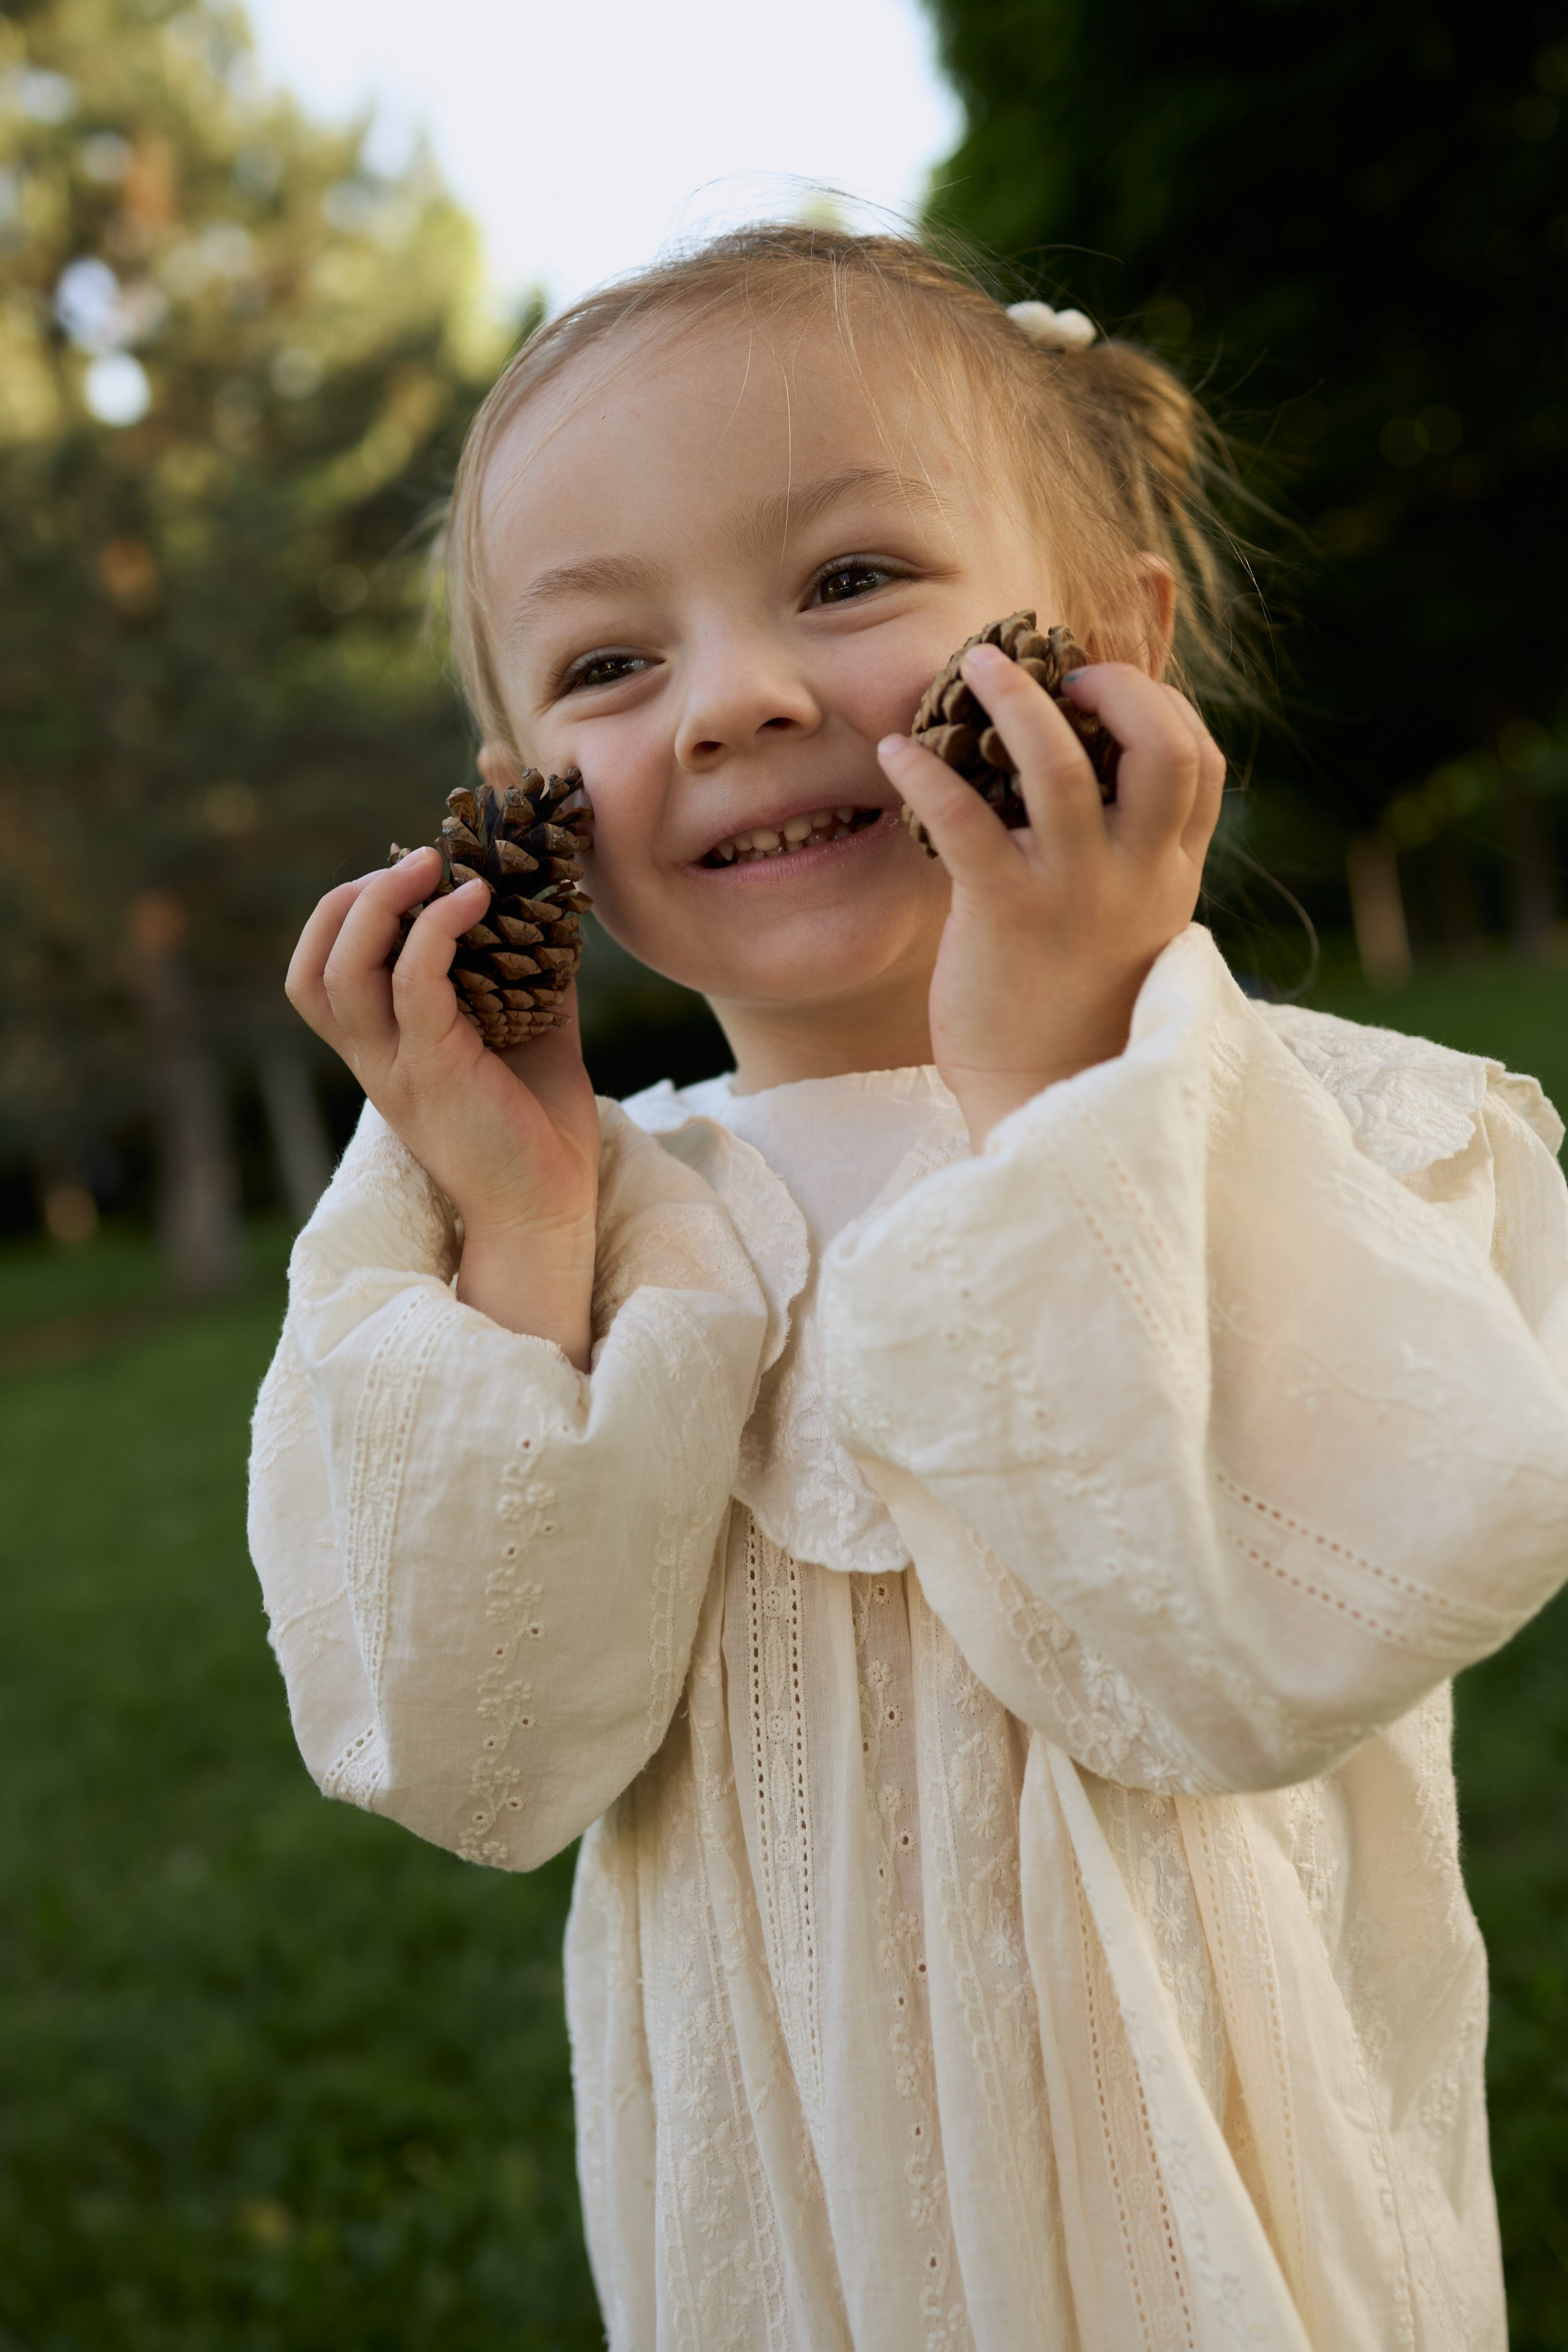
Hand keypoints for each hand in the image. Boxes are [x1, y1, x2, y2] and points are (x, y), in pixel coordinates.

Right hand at [285, 848, 599, 1361]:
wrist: (551, 1211)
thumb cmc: (541, 1131)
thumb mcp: (532, 1036)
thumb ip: (530, 977)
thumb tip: (556, 914)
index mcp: (383, 1051)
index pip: (320, 976)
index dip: (346, 917)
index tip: (409, 883)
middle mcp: (376, 1059)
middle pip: (312, 968)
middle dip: (351, 900)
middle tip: (416, 865)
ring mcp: (398, 1067)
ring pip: (342, 971)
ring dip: (379, 903)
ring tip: (432, 867)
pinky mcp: (436, 1072)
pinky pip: (413, 984)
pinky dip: (436, 931)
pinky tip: (477, 902)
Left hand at [878, 647, 1223, 1147]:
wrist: (1039, 1102)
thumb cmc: (1070, 1003)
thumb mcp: (1120, 918)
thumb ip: (1120, 843)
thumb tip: (1094, 768)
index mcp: (1170, 875)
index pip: (1201, 762)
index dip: (1160, 703)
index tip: (1103, 684)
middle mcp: (1137, 878)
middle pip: (1164, 747)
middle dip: (1116, 685)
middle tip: (1057, 669)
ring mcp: (1076, 897)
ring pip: (1061, 769)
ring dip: (1016, 702)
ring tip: (974, 664)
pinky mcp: (1007, 919)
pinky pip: (967, 823)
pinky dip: (926, 776)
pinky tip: (895, 753)